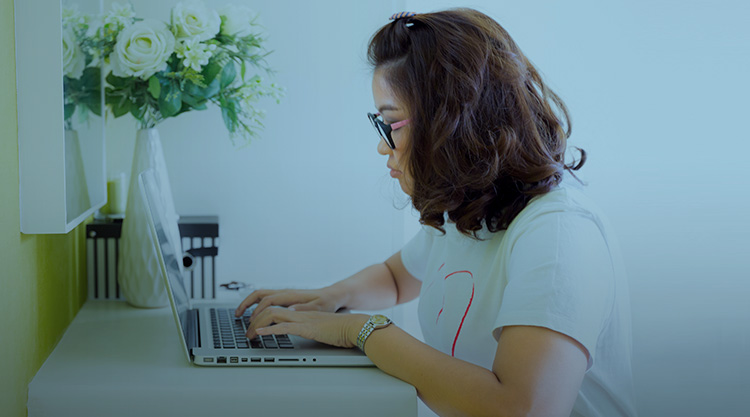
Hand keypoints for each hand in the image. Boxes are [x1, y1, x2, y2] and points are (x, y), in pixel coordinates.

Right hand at [235, 288, 341, 320]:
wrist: (333, 296)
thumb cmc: (326, 302)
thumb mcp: (318, 307)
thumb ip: (304, 308)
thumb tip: (290, 310)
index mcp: (291, 296)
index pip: (268, 301)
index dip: (258, 312)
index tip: (252, 324)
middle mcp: (285, 293)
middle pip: (260, 296)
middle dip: (247, 306)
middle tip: (239, 320)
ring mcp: (284, 295)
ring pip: (261, 295)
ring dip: (248, 304)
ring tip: (239, 315)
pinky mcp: (285, 299)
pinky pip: (266, 299)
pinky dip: (256, 305)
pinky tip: (253, 313)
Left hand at [246, 307, 368, 348]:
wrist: (354, 326)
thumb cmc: (342, 329)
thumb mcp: (321, 328)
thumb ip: (310, 328)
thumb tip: (304, 333)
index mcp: (302, 312)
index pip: (276, 308)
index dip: (261, 314)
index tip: (252, 324)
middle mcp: (299, 313)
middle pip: (270, 309)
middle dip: (254, 320)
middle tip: (246, 332)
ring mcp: (302, 319)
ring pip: (273, 315)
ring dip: (257, 325)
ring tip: (250, 335)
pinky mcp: (307, 328)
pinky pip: (284, 326)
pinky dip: (270, 329)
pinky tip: (261, 334)